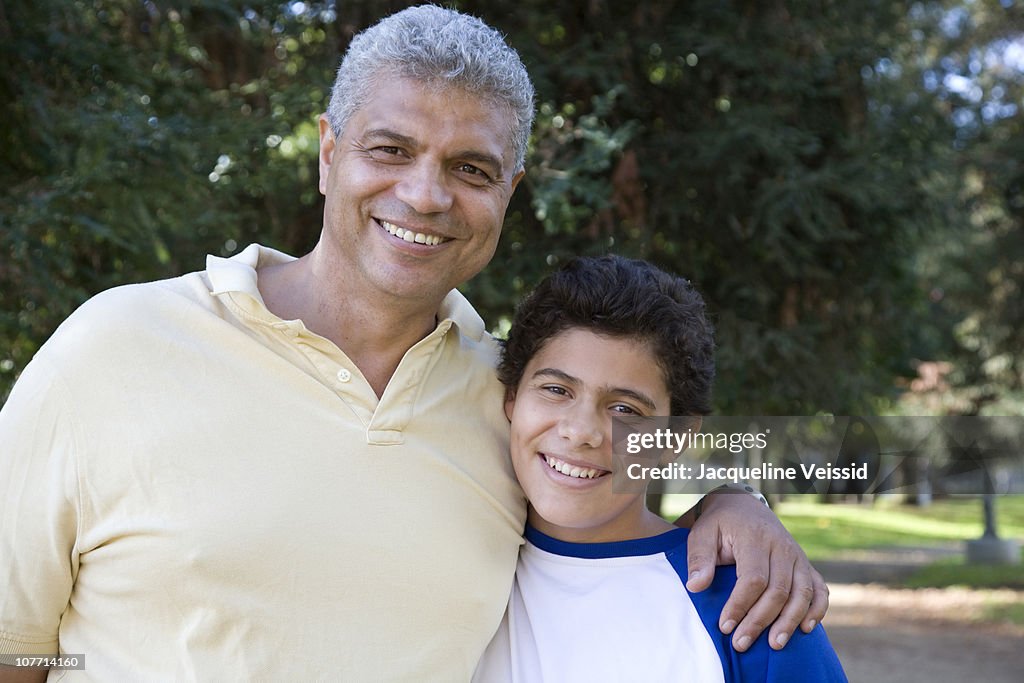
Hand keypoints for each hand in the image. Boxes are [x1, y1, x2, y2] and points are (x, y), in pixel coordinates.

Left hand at [680, 492, 827, 651]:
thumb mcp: (702, 533)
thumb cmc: (719, 524)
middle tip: (741, 643)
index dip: (740, 605)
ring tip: (775, 644)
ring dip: (790, 621)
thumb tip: (696, 587)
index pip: (753, 578)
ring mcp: (797, 556)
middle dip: (760, 620)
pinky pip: (819, 589)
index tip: (725, 626)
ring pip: (802, 593)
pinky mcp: (805, 564)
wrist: (743, 505)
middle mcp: (782, 547)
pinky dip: (817, 609)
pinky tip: (806, 629)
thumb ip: (699, 558)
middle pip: (778, 591)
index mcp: (755, 538)